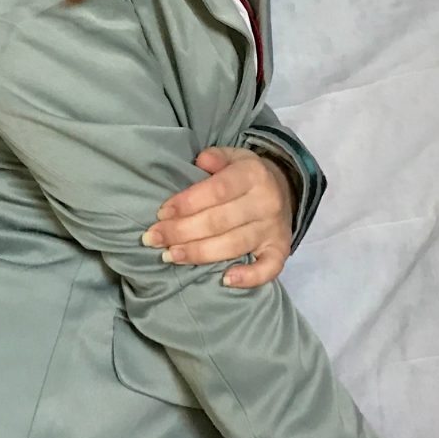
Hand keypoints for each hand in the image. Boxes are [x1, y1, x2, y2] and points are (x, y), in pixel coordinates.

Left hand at [141, 146, 293, 287]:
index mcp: (253, 175)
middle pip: (219, 221)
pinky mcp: (280, 249)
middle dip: (182, 231)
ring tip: (170, 256)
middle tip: (154, 238)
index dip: (187, 204)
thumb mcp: (233, 157)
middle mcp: (266, 202)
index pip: (217, 191)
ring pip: (233, 245)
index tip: (161, 213)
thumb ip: (216, 157)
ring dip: (199, 253)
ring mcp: (273, 229)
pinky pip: (270, 268)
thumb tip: (201, 161)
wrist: (284, 189)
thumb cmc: (245, 176)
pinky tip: (226, 280)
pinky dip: (250, 277)